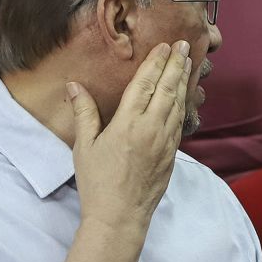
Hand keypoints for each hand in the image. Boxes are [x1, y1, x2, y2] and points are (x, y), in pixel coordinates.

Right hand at [66, 40, 191, 233]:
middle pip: (167, 89)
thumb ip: (84, 112)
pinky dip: (183, 104)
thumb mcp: (84, 146)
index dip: (155, 62)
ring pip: (178, 104)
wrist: (120, 216)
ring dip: (183, 81)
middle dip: (176, 65)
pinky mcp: (172, 154)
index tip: (164, 46)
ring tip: (187, 64)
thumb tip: (74, 85)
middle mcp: (151, 128)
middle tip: (185, 45)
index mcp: (128, 123)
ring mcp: (165, 142)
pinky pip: (180, 122)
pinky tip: (184, 95)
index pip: (145, 84)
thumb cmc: (98, 182)